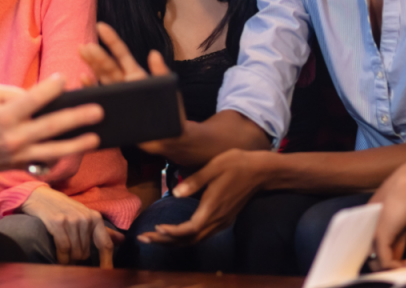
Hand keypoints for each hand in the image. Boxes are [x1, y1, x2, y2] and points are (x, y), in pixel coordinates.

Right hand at [0, 74, 103, 177]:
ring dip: (77, 145)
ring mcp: (19, 155)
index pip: (34, 99)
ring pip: (53, 151)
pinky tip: (79, 150)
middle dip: (76, 118)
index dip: (51, 88)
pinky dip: (62, 157)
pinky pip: (45, 162)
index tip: (64, 79)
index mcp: (6, 115)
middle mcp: (14, 136)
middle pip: (51, 127)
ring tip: (96, 138)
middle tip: (98, 111)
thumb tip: (44, 95)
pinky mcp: (21, 166)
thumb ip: (17, 93)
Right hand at [19, 186, 124, 266]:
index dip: (107, 263)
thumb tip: (122, 240)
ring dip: (69, 259)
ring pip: (75, 252)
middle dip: (78, 258)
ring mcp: (72, 220)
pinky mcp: (58, 222)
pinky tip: (60, 258)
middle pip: (86, 253)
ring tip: (64, 254)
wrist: (41, 197)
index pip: (105, 245)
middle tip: (71, 253)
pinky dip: (61, 258)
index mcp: (95, 218)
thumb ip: (103, 231)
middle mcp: (86, 219)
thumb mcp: (86, 216)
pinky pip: (64, 249)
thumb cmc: (65, 209)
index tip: (107, 275)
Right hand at [79, 22, 187, 156]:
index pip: (122, 55)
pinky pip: (101, 100)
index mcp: (136, 76)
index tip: (101, 26)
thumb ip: (160, 72)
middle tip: (84, 45)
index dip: (112, 41)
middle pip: (108, 66)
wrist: (170, 136)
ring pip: (101, 79)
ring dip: (91, 68)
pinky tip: (83, 81)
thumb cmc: (171, 111)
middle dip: (96, 55)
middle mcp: (124, 84)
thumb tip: (154, 53)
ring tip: (81, 57)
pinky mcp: (115, 112)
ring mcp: (118, 97)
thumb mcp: (168, 88)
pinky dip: (91, 90)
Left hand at [138, 149, 269, 244]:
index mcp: (212, 208)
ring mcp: (222, 221)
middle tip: (144, 238)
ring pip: (195, 239)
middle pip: (189, 240)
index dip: (172, 233)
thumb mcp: (214, 167)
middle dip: (165, 241)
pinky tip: (174, 232)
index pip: (189, 229)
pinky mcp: (224, 219)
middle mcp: (217, 220)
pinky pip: (202, 235)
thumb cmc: (236, 164)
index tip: (156, 229)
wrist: (261, 171)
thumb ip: (194, 181)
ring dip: (174, 241)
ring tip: (154, 237)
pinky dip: (186, 237)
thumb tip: (175, 193)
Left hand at [369, 156, 405, 270]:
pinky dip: (396, 267)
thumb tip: (398, 254)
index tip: (400, 261)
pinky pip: (384, 262)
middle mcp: (366, 227)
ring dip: (394, 269)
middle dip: (389, 265)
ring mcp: (372, 232)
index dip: (384, 256)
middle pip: (371, 255)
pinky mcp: (380, 236)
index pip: (371, 245)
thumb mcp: (401, 220)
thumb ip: (397, 237)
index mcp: (368, 221)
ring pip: (376, 262)